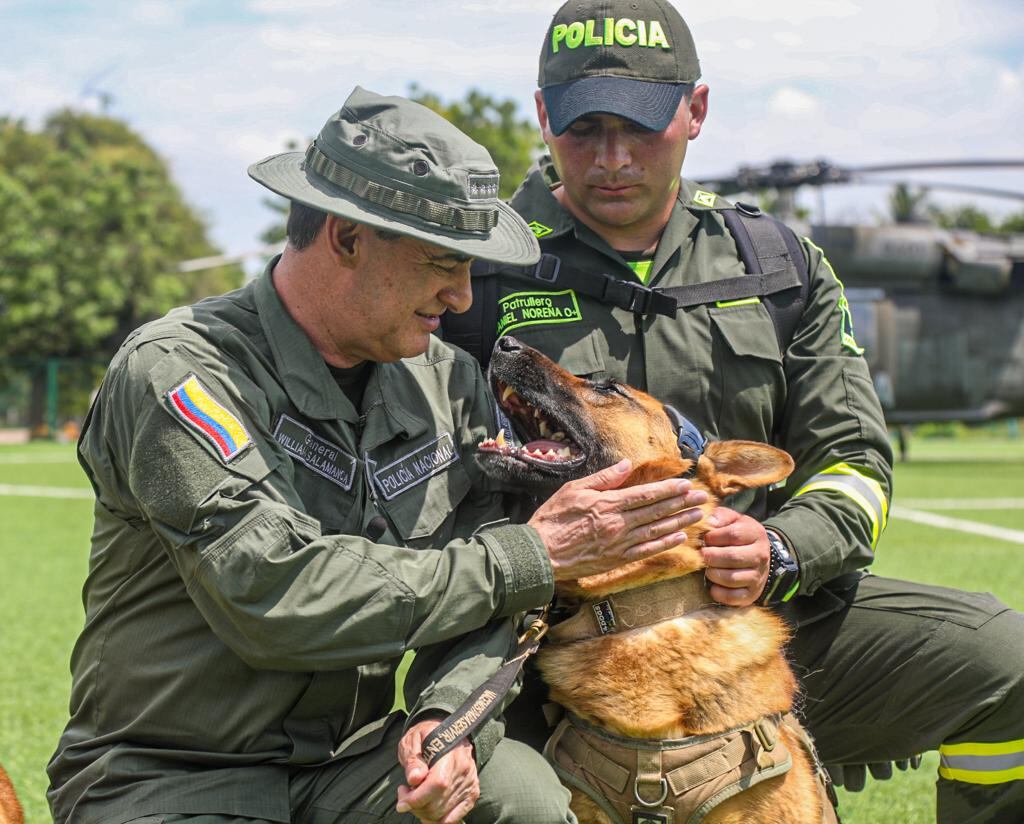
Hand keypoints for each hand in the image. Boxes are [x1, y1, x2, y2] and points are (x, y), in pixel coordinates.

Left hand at [396, 718, 478, 822]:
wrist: (450, 731)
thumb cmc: (427, 735)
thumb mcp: (414, 740)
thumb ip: (413, 760)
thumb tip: (414, 779)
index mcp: (451, 755)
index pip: (437, 784)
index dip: (417, 798)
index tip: (401, 802)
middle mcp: (464, 772)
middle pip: (439, 803)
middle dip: (416, 806)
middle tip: (405, 794)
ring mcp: (470, 784)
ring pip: (444, 814)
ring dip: (424, 812)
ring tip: (415, 797)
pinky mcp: (472, 793)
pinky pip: (455, 817)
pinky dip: (439, 820)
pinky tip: (427, 810)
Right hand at [528, 459, 707, 580]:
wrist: (541, 553)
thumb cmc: (553, 518)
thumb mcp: (574, 489)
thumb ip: (603, 478)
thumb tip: (626, 465)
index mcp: (608, 504)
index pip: (646, 495)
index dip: (669, 490)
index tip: (686, 484)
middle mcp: (619, 523)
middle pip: (657, 512)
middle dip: (682, 504)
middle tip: (703, 498)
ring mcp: (620, 543)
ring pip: (657, 531)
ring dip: (680, 522)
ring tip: (699, 516)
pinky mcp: (617, 559)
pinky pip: (647, 551)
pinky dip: (665, 544)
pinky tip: (680, 538)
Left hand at [701, 507, 770, 606]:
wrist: (757, 556)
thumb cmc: (738, 535)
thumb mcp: (732, 520)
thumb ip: (720, 516)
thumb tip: (708, 521)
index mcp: (756, 533)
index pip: (733, 534)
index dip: (714, 537)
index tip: (705, 539)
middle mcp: (761, 555)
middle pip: (732, 557)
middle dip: (711, 557)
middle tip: (702, 556)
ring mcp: (758, 576)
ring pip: (732, 578)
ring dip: (713, 574)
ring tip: (707, 569)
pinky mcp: (752, 594)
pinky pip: (734, 597)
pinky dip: (719, 593)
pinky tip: (713, 586)